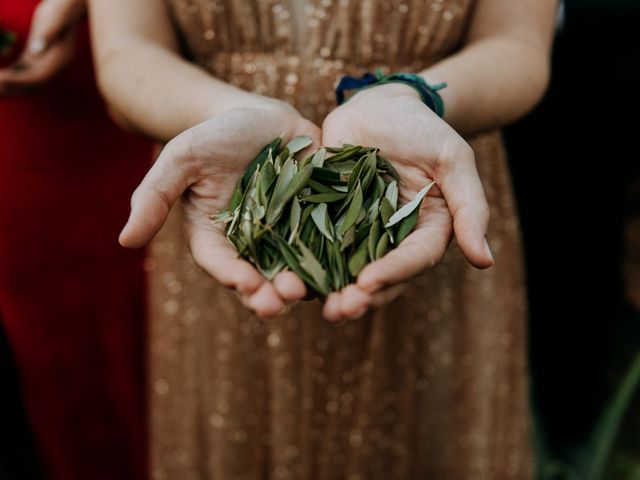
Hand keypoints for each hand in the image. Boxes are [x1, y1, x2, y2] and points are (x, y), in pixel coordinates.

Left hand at [0, 0, 84, 94]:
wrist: (68, 4)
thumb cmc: (62, 9)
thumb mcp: (55, 19)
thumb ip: (47, 35)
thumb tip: (37, 51)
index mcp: (60, 61)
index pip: (38, 79)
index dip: (19, 82)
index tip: (1, 79)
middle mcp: (54, 66)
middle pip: (32, 85)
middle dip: (12, 87)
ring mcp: (46, 62)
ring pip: (27, 80)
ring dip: (10, 83)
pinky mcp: (37, 56)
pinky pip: (23, 70)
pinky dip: (11, 74)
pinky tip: (0, 73)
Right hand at [120, 101, 321, 318]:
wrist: (263, 117)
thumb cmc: (217, 136)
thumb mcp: (183, 158)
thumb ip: (155, 197)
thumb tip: (124, 241)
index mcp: (216, 237)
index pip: (221, 264)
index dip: (232, 277)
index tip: (246, 284)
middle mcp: (252, 246)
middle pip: (259, 279)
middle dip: (269, 295)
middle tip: (281, 301)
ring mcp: (286, 238)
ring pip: (293, 271)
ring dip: (301, 285)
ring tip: (307, 290)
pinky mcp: (317, 225)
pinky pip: (326, 248)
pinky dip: (333, 262)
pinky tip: (343, 271)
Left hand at [321, 83, 493, 320]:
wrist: (381, 105)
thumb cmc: (423, 129)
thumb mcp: (454, 160)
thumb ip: (471, 207)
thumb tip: (485, 260)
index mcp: (425, 230)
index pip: (413, 258)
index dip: (393, 272)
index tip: (369, 282)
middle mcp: (390, 238)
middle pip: (378, 275)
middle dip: (358, 295)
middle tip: (337, 310)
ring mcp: (356, 230)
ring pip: (343, 266)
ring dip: (326, 286)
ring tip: (305, 300)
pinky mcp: (326, 216)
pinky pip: (313, 240)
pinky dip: (301, 257)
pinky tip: (283, 271)